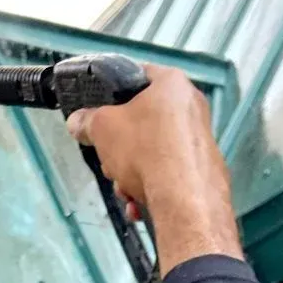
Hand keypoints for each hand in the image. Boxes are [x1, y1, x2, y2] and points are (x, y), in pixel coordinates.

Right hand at [65, 64, 242, 271]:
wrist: (185, 199)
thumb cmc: (145, 149)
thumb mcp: (102, 129)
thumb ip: (88, 121)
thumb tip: (77, 122)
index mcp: (172, 84)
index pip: (138, 76)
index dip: (114, 93)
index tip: (101, 113)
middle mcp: (193, 107)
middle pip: (143, 123)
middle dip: (120, 150)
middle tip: (111, 163)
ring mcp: (201, 141)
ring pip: (154, 154)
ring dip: (131, 175)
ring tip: (126, 191)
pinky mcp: (205, 172)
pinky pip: (169, 175)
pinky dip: (151, 189)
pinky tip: (138, 205)